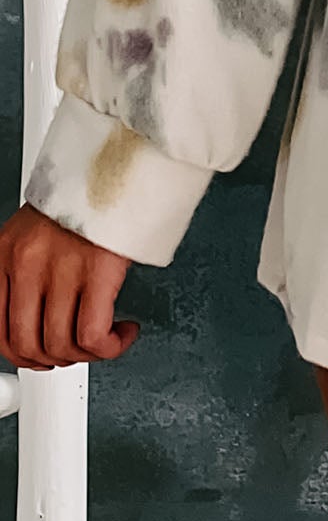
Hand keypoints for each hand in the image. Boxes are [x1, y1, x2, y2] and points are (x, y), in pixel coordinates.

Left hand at [0, 204, 140, 370]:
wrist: (119, 160)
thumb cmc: (83, 196)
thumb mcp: (32, 232)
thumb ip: (24, 273)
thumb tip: (35, 321)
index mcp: (4, 255)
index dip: (23, 355)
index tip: (42, 355)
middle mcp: (26, 264)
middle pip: (27, 344)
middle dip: (55, 360)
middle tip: (77, 351)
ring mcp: (60, 268)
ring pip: (61, 345)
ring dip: (88, 355)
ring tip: (106, 339)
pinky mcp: (98, 271)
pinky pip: (93, 334)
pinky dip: (109, 347)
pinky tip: (122, 332)